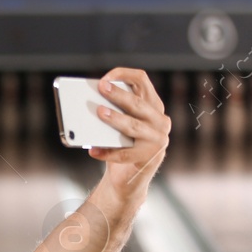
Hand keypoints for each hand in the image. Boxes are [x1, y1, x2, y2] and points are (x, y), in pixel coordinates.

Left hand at [90, 68, 168, 196]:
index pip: (142, 81)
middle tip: (101, 88)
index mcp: (152, 106)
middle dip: (119, 94)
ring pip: (134, 126)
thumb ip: (114, 112)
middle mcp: (160, 120)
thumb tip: (91, 103)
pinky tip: (93, 151)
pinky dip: (107, 152)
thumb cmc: (122, 145)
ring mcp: (158, 139)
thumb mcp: (121, 125)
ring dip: (115, 118)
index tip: (105, 78)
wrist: (130, 176)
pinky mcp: (150, 157)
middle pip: (138, 103)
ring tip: (99, 113)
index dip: (124, 75)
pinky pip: (125, 154)